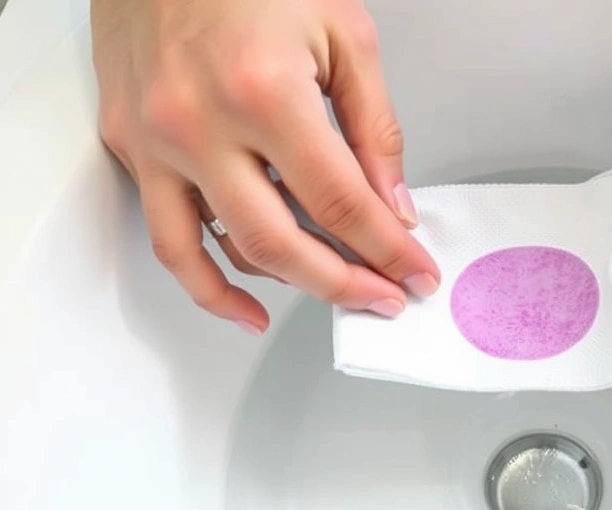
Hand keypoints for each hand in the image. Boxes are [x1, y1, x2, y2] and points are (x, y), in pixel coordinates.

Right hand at [91, 0, 439, 334]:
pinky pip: (169, 238)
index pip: (341, 203)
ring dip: (290, 287)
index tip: (415, 272)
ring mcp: (157, 142)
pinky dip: (207, 284)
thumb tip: (392, 205)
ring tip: (339, 295)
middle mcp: (201, 125)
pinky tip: (246, 307)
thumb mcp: (343, 35)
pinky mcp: (131, 147)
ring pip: (224, 252)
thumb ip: (374, 128)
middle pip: (284, 243)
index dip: (387, 249)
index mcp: (265, 92)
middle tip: (385, 296)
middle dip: (347, 283)